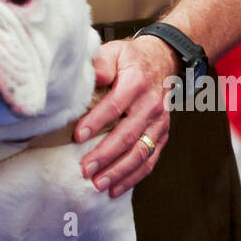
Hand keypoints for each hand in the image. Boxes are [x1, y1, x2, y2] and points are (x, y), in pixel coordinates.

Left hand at [74, 36, 178, 197]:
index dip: (96, 121)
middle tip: (85, 169)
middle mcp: (151, 105)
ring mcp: (159, 123)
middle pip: (128, 135)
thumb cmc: (130, 60)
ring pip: (140, 153)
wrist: (163, 61)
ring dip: (119, 172)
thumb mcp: (114, 51)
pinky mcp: (161, 136)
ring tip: (98, 184)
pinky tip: (115, 189)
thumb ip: (101, 64)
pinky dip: (133, 177)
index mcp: (136, 83)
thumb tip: (90, 79)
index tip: (77, 136)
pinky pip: (149, 160)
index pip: (115, 105)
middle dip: (105, 155)